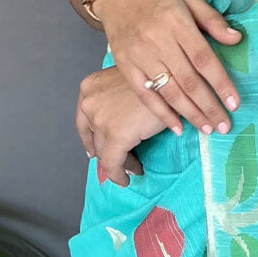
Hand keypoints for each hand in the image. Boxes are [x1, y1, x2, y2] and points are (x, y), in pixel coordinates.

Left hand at [75, 65, 165, 186]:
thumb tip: (118, 124)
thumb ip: (117, 99)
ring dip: (118, 163)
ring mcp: (101, 120)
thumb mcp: (128, 82)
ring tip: (133, 167)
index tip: (94, 150)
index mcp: (90, 87)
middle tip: (118, 161)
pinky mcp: (116, 136)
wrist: (174, 80)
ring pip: (104, 153)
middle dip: (106, 152)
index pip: (84, 120)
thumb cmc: (158, 78)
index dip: (90, 138)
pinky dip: (118, 175)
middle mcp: (90, 102)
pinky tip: (127, 178)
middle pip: (95, 138)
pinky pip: (113, 164)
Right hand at [91, 0, 242, 137]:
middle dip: (209, 107)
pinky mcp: (124, 65)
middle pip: (188, 80)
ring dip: (190, 114)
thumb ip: (212, 20)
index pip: (203, 59)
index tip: (235, 103)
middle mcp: (157, 40)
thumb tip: (237, 39)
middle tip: (225, 126)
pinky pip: (144, 94)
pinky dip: (161, 113)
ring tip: (208, 129)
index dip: (220, 83)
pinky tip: (177, 128)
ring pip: (169, 91)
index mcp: (176, 21)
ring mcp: (138, 55)